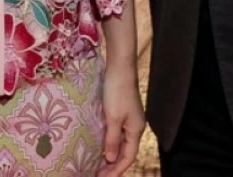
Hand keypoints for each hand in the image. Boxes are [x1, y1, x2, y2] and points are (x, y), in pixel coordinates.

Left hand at [98, 60, 143, 176]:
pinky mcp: (122, 111)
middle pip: (125, 152)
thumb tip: (110, 159)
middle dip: (113, 165)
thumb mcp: (113, 118)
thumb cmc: (117, 91)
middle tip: (97, 174)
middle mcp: (135, 126)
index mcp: (136, 130)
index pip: (128, 157)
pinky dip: (109, 142)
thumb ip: (112, 140)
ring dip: (110, 154)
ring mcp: (129, 118)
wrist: (120, 66)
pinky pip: (117, 133)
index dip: (116, 170)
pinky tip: (99, 144)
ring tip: (96, 164)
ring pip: (121, 143)